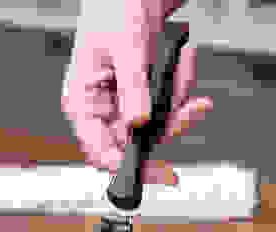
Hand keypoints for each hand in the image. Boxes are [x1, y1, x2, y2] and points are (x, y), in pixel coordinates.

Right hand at [62, 0, 212, 184]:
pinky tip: (182, 59)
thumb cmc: (116, 10)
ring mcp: (123, 104)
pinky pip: (169, 106)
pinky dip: (181, 84)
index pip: (100, 153)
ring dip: (178, 94)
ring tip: (182, 61)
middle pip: (137, 143)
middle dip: (170, 120)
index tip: (162, 172)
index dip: (129, 169)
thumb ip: (133, 90)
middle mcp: (100, 109)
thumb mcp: (127, 49)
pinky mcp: (143, 96)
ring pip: (159, 125)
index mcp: (81, 102)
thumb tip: (139, 125)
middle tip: (194, 108)